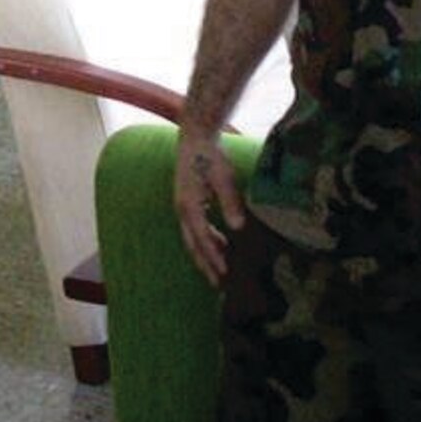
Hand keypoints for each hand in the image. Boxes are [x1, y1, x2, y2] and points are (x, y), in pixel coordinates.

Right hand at [174, 128, 245, 287]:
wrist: (195, 137)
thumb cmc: (211, 156)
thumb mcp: (224, 178)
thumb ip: (230, 202)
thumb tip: (238, 227)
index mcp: (189, 206)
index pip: (202, 239)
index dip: (213, 258)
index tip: (224, 273)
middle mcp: (182, 209)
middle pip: (193, 244)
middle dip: (205, 264)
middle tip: (218, 284)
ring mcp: (182, 206)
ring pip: (192, 238)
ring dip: (205, 253)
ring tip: (219, 268)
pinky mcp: (186, 201)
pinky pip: (194, 227)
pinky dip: (205, 239)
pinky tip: (219, 242)